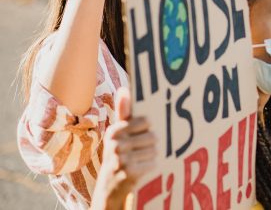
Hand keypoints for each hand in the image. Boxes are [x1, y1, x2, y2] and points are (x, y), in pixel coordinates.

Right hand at [94, 88, 156, 207]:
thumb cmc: (119, 154)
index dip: (148, 128)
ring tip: (139, 160)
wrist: (109, 186)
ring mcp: (121, 158)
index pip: (146, 121)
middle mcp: (115, 143)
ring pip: (154, 150)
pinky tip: (140, 169)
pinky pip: (153, 163)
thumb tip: (124, 89)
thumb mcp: (118, 134)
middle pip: (153, 136)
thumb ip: (124, 112)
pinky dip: (151, 166)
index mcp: (114, 130)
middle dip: (151, 144)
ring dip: (151, 156)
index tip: (141, 133)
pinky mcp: (128, 172)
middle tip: (139, 151)